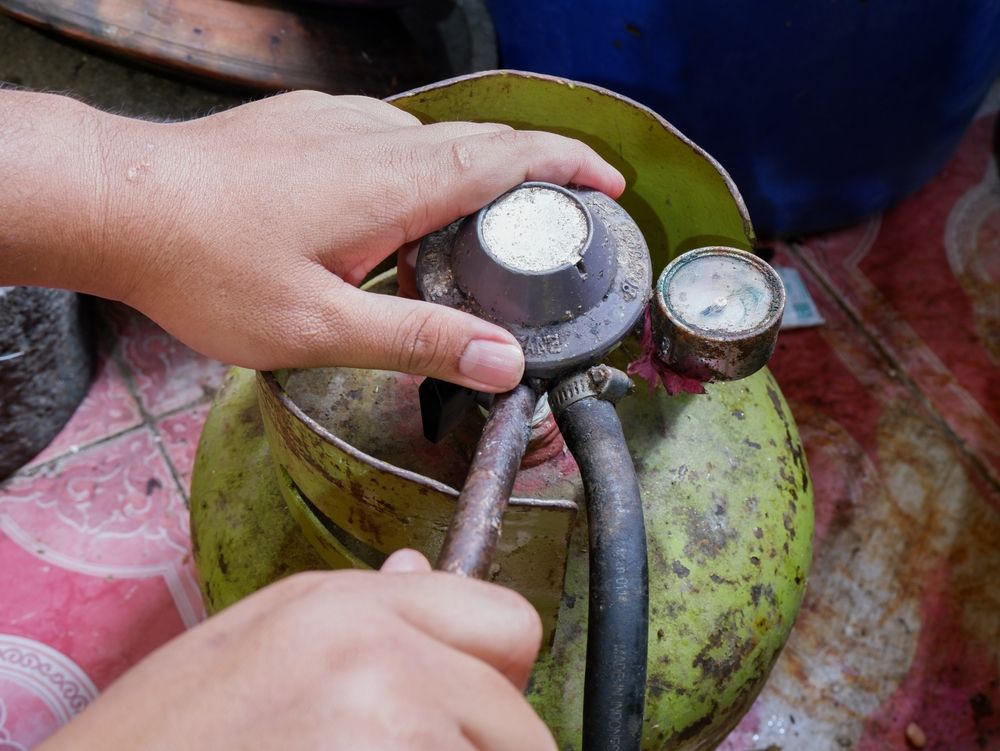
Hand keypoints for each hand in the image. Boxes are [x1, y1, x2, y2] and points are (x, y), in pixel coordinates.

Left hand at [0, 89, 623, 390]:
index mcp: (393, 184)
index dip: (570, 166)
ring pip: (435, 140)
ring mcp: (337, 122)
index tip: (608, 183)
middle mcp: (374, 138)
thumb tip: (504, 362)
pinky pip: (389, 137)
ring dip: (476, 175)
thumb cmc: (207, 265)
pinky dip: (422, 168)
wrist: (119, 201)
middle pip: (482, 143)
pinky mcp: (306, 123)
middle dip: (536, 173)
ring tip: (482, 232)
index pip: (509, 158)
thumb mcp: (319, 326)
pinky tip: (399, 212)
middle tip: (558, 221)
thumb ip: (418, 339)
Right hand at [38, 550, 555, 750]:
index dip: (500, 676)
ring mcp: (392, 733)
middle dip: (484, 746)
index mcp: (348, 608)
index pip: (509, 623)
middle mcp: (382, 658)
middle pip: (518, 717)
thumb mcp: (258, 639)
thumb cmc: (160, 739)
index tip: (480, 709)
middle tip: (410, 750)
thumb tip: (420, 575)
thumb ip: (362, 609)